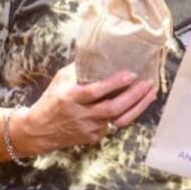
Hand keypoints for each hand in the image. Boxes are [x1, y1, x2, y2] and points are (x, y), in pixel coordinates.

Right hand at [17, 63, 155, 154]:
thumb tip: (100, 52)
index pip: (95, 91)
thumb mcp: (60, 79)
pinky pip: (114, 125)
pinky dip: (128, 114)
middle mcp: (81, 115)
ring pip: (118, 119)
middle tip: (148, 83)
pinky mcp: (94, 137)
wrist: (39, 130)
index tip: (130, 74)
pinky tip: (138, 103)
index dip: (114, 84)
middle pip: (112, 108)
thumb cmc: (52, 99)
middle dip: (133, 96)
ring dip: (138, 106)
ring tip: (151, 93)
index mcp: (70, 98)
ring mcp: (89, 128)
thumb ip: (80, 69)